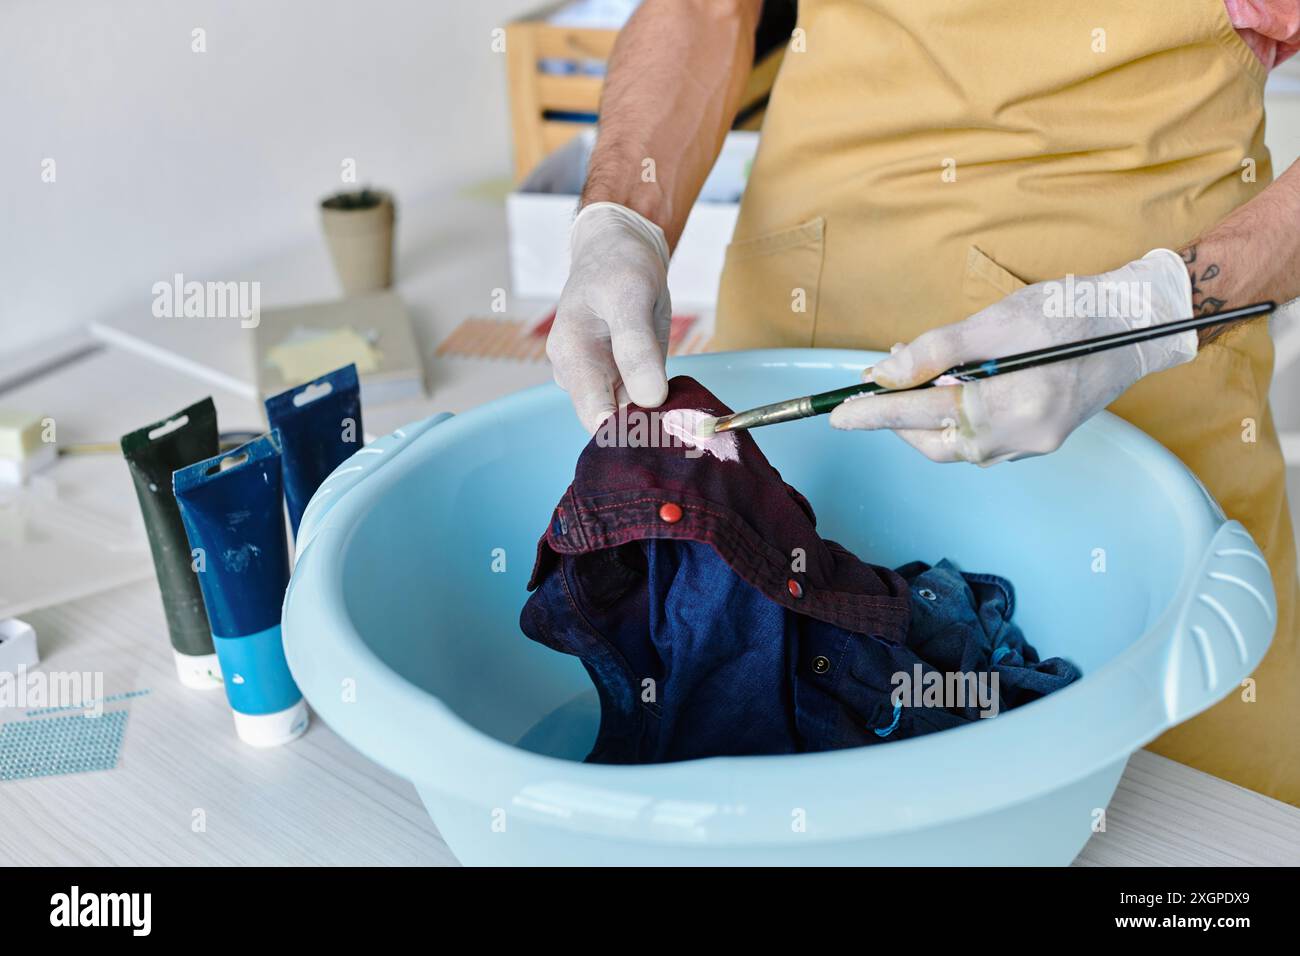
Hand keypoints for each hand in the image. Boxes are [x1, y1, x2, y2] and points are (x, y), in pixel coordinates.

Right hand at [546, 202, 672, 432]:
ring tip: (688, 413)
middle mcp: (578, 376)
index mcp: (572, 358)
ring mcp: (599, 378)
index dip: (632, 433)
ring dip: (658, 419)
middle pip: (612, 425)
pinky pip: (640, 403)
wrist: (619, 247)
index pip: (597, 419)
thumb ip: (637, 349)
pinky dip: (661, 405)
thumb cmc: (618, 265)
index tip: (671, 430)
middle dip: (648, 428)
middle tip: (689, 424)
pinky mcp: (619, 377)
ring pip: (629, 417)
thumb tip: (649, 399)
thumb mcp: (630, 296)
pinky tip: (679, 400)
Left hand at [829, 249, 1196, 464]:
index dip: (873, 413)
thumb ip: (937, 351)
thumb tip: (883, 374)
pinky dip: (957, 415)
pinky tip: (957, 383)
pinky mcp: (1038, 439)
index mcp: (1008, 410)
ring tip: (922, 370)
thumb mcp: (998, 321)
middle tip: (885, 378)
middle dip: (901, 416)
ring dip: (928, 413)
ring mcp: (1030, 445)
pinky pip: (980, 438)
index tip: (836, 414)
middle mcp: (1018, 439)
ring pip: (956, 442)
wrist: (1140, 324)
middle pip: (934, 442)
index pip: (920, 416)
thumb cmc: (1071, 314)